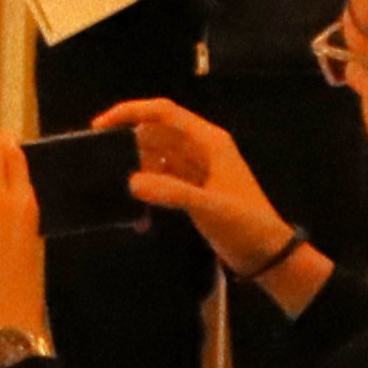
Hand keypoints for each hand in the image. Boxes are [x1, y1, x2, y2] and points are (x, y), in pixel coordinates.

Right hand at [98, 100, 299, 278]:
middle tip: (100, 161)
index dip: (130, 112)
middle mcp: (200, 148)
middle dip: (129, 142)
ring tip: (112, 184)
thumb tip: (131, 181)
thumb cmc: (246, 224)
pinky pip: (162, 179)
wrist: (268, 254)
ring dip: (136, 167)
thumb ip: (171, 192)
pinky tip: (135, 209)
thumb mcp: (210, 206)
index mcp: (208, 141)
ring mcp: (196, 169)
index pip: (163, 113)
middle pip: (156, 132)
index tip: (100, 127)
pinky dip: (147, 189)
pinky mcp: (192, 190)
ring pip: (156, 156)